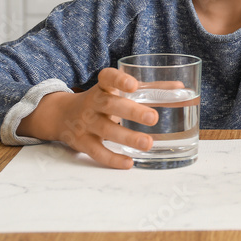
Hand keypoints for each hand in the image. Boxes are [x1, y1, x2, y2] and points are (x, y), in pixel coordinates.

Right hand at [17, 68, 159, 168]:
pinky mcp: (81, 142)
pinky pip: (97, 152)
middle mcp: (92, 103)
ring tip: (148, 143)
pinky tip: (129, 162)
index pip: (107, 78)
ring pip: (106, 130)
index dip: (119, 81)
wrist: (61, 115)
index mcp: (103, 87)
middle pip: (110, 106)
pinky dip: (112, 159)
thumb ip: (148, 88)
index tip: (133, 84)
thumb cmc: (100, 100)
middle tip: (153, 117)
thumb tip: (179, 87)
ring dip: (127, 137)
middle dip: (132, 111)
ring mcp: (85, 124)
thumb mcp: (117, 91)